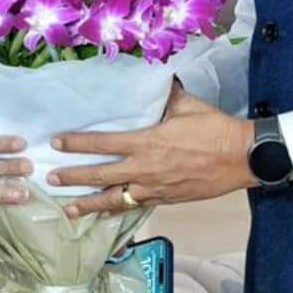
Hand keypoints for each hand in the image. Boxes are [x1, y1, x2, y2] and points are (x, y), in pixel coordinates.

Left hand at [48, 96, 256, 217]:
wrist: (242, 157)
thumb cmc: (215, 129)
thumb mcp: (187, 105)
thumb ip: (166, 95)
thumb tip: (156, 79)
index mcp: (147, 142)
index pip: (103, 144)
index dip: (77, 144)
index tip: (57, 143)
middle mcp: (146, 169)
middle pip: (101, 176)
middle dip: (73, 178)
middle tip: (50, 179)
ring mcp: (155, 188)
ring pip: (114, 199)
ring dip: (89, 205)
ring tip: (68, 211)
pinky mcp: (166, 200)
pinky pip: (135, 207)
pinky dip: (117, 210)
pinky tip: (105, 214)